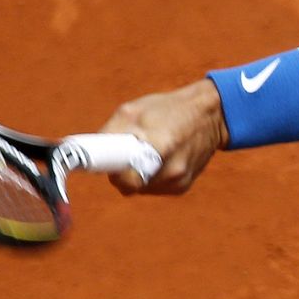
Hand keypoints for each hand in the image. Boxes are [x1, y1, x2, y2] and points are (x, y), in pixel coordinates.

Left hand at [97, 80, 228, 195]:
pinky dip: (149, 175)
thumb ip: (111, 132)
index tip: (107, 162)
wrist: (210, 116)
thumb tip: (88, 151)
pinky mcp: (182, 187)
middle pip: (129, 185)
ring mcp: (178, 181)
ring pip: (140, 188)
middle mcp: (172, 169)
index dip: (113, 173)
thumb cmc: (168, 109)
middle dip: (121, 171)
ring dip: (135, 173)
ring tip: (147, 150)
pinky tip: (159, 157)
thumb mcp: (134, 110)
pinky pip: (153, 188)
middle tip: (124, 151)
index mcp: (160, 145)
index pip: (126, 180)